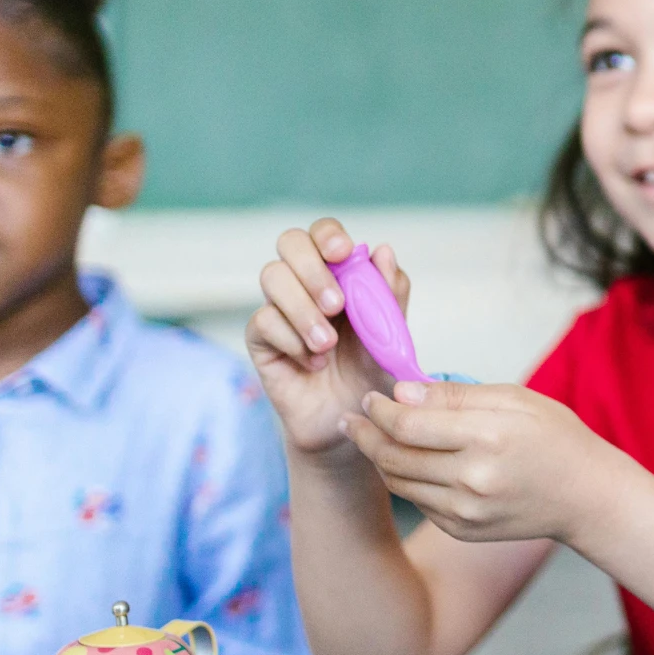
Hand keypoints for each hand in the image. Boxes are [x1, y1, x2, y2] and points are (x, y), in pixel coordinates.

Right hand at [246, 218, 407, 457]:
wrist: (352, 420)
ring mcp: (280, 308)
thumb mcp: (392, 335)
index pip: (323, 233)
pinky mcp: (261, 340)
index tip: (342, 253)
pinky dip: (291, 340)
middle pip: (290, 242)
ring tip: (327, 344)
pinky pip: (263, 321)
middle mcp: (305, 283)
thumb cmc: (372, 372)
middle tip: (337, 305)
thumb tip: (382, 250)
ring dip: (303, 309)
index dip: (328, 235)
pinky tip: (314, 363)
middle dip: (313, 269)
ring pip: (272, 277)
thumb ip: (390, 295)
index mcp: (340, 274)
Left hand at [345, 379, 612, 545]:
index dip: (378, 410)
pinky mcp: (463, 530)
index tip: (370, 398)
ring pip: (398, 483)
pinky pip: (418, 502)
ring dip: (379, 458)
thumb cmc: (556, 438)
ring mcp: (466, 511)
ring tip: (374, 438)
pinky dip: (407, 480)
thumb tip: (402, 392)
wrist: (587, 496)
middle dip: (365, 435)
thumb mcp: (514, 399)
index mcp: (486, 438)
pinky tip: (410, 463)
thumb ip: (455, 395)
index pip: (407, 424)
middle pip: (392, 457)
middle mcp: (472, 479)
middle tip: (353, 419)